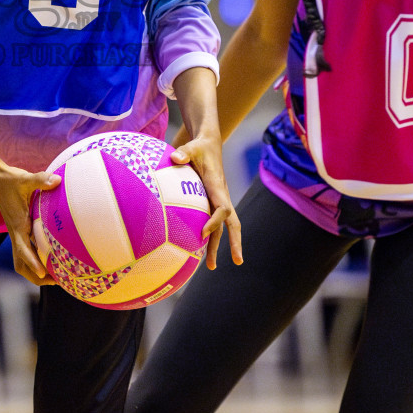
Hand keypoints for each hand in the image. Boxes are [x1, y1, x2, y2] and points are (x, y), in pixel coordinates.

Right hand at [0, 162, 59, 285]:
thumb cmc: (11, 180)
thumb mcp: (25, 179)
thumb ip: (41, 180)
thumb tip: (58, 181)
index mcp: (17, 225)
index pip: (23, 249)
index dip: (32, 262)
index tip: (43, 274)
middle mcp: (16, 233)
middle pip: (21, 264)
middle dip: (35, 276)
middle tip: (56, 280)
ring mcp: (16, 234)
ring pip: (22, 260)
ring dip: (34, 271)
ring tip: (55, 275)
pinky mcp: (19, 231)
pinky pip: (26, 251)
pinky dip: (35, 260)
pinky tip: (51, 258)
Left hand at [172, 132, 242, 269]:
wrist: (208, 145)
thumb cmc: (199, 147)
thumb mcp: (192, 147)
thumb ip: (184, 152)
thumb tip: (175, 157)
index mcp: (218, 187)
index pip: (222, 208)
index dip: (215, 221)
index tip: (202, 233)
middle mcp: (221, 197)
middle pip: (232, 224)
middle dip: (235, 242)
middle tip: (237, 262)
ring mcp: (217, 201)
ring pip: (221, 228)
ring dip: (217, 246)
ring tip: (210, 267)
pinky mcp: (211, 203)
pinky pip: (211, 223)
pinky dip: (208, 237)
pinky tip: (196, 251)